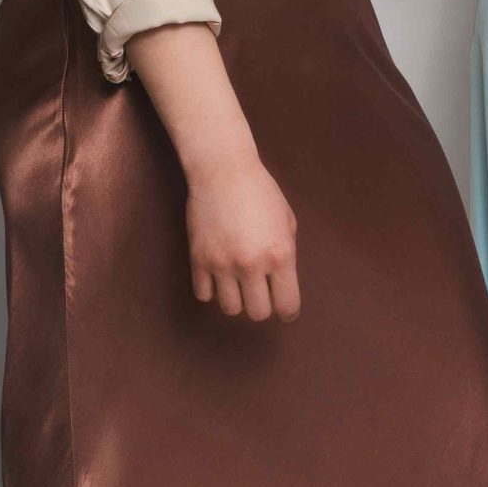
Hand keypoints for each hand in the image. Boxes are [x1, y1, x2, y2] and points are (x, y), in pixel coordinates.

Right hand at [184, 156, 300, 321]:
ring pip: (230, 309)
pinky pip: (204, 295)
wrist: (223, 173)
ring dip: (237, 299)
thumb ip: (286, 253)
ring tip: (239, 282)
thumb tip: (282, 281)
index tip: (286, 311)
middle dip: (262, 306)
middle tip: (261, 293)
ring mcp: (222, 265)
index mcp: (281, 255)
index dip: (289, 311)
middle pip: (258, 313)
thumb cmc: (262, 193)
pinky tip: (218, 275)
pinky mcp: (198, 261)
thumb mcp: (287, 222)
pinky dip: (212, 290)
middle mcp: (252, 265)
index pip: (287, 304)